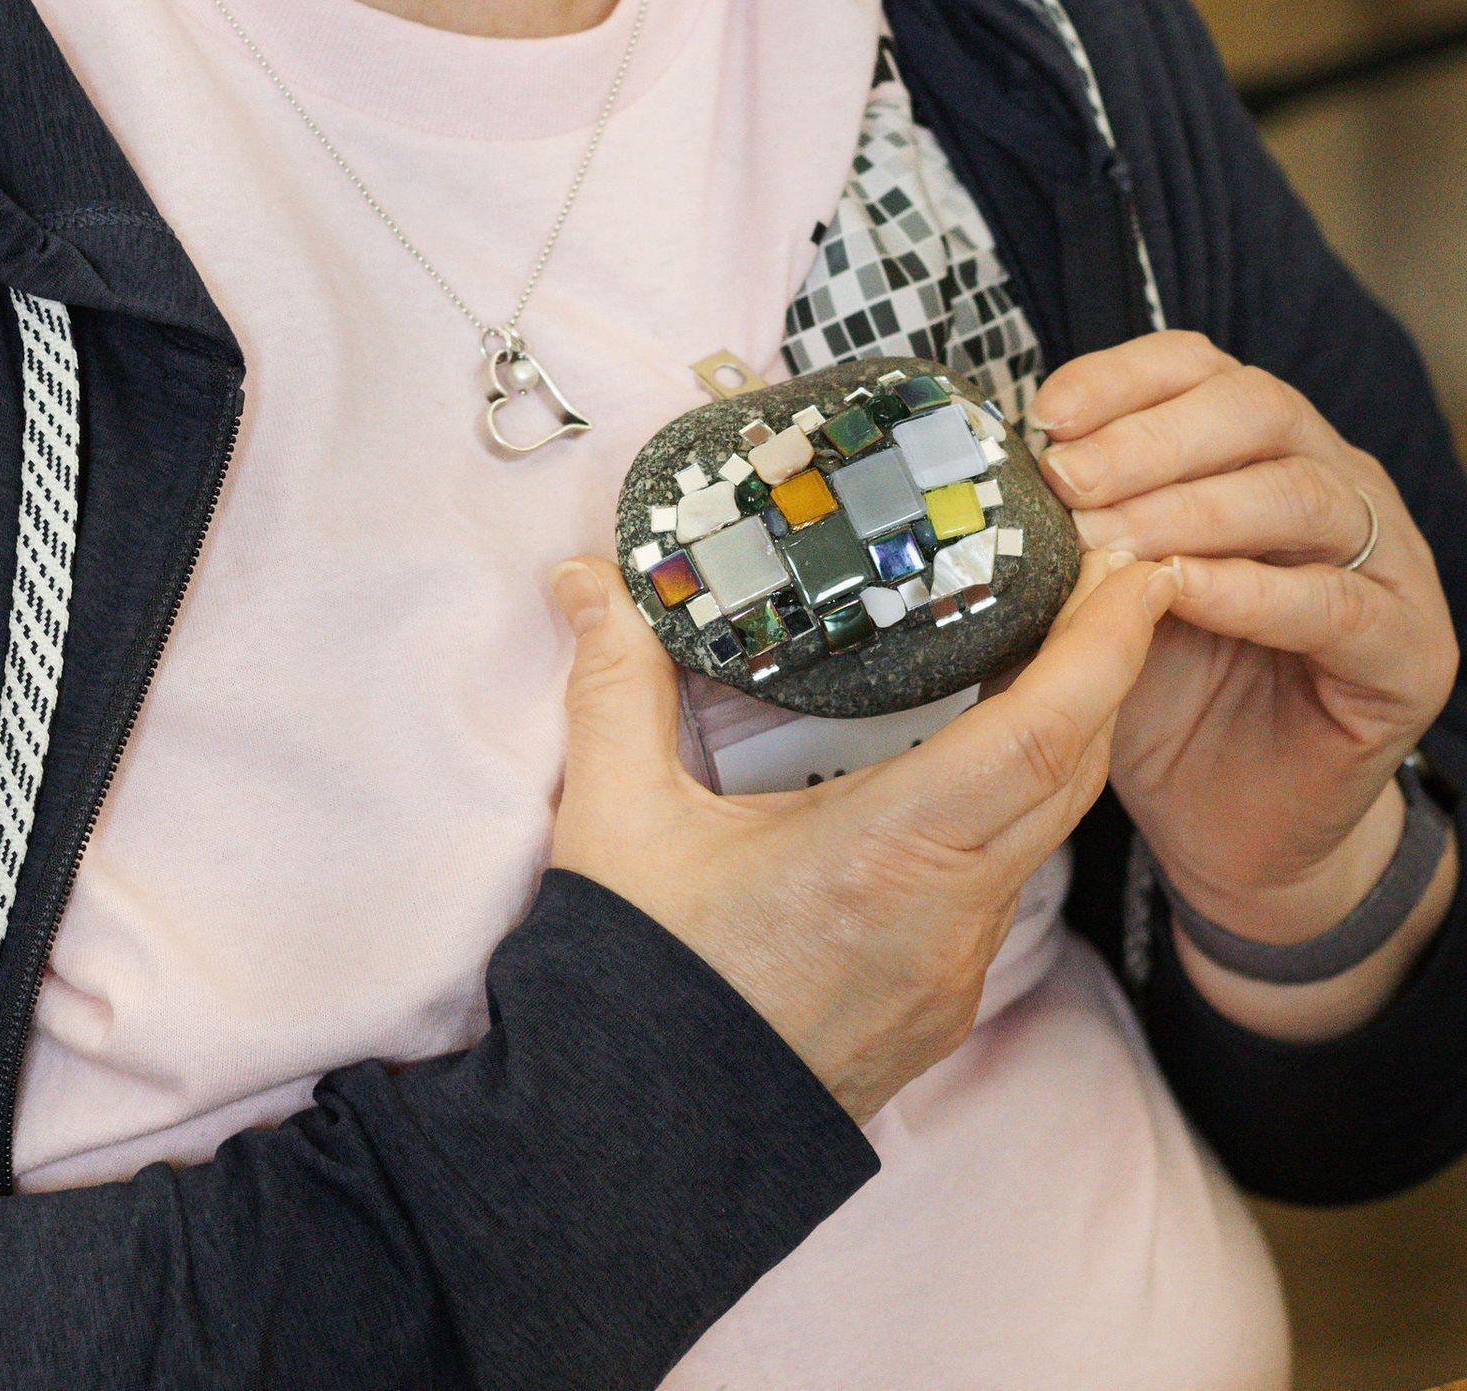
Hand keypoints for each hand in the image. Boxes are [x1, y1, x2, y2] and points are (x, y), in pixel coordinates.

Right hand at [549, 542, 1170, 1123]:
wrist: (638, 1152)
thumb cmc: (637, 981)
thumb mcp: (617, 816)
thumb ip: (615, 681)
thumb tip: (582, 576)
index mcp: (887, 856)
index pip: (1039, 734)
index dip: (1102, 645)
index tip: (1138, 568)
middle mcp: (948, 915)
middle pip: (1072, 773)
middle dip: (1107, 667)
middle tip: (1108, 573)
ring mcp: (954, 967)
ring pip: (1046, 829)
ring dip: (1066, 735)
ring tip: (1053, 646)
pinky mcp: (942, 1000)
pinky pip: (1007, 879)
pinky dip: (1021, 801)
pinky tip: (983, 760)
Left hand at [1035, 333, 1458, 976]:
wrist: (1235, 826)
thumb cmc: (1166, 691)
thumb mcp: (1102, 592)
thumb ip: (1073, 527)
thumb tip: (990, 478)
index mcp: (1262, 447)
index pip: (1200, 366)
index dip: (1121, 377)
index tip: (1045, 413)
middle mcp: (1336, 482)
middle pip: (1258, 408)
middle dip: (1150, 437)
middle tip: (1066, 479)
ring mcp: (1386, 563)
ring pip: (1300, 493)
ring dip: (1191, 507)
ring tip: (1107, 539)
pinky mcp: (1409, 651)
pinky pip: (1333, 603)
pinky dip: (1251, 591)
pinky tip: (1181, 593)